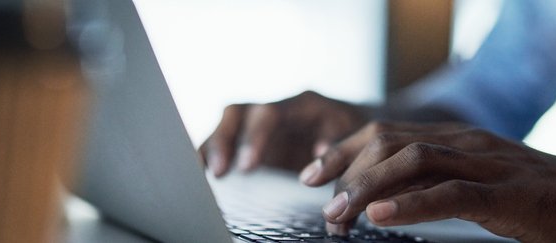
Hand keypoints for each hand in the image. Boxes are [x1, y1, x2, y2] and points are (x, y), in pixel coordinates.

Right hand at [200, 91, 368, 176]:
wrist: (356, 127)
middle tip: (222, 171)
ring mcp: (260, 125)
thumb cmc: (356, 131)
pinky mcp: (251, 141)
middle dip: (226, 140)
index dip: (255, 137)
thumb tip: (319, 154)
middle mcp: (275, 110)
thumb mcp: (356, 135)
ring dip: (213, 147)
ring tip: (206, 174)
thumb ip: (338, 144)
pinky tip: (199, 173)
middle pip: (239, 113)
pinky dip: (209, 154)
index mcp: (301, 105)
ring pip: (226, 125)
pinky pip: (224, 142)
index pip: (270, 113)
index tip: (247, 166)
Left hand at [301, 121, 555, 241]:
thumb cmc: (534, 197)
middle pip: (389, 143)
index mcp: (454, 139)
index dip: (343, 150)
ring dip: (369, 188)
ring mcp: (488, 163)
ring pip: (414, 163)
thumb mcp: (473, 184)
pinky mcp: (510, 193)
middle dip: (346, 171)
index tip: (311, 173)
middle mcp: (465, 143)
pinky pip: (453, 194)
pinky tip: (382, 215)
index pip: (384, 133)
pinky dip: (412, 204)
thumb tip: (380, 197)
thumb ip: (430, 183)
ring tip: (339, 214)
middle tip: (320, 202)